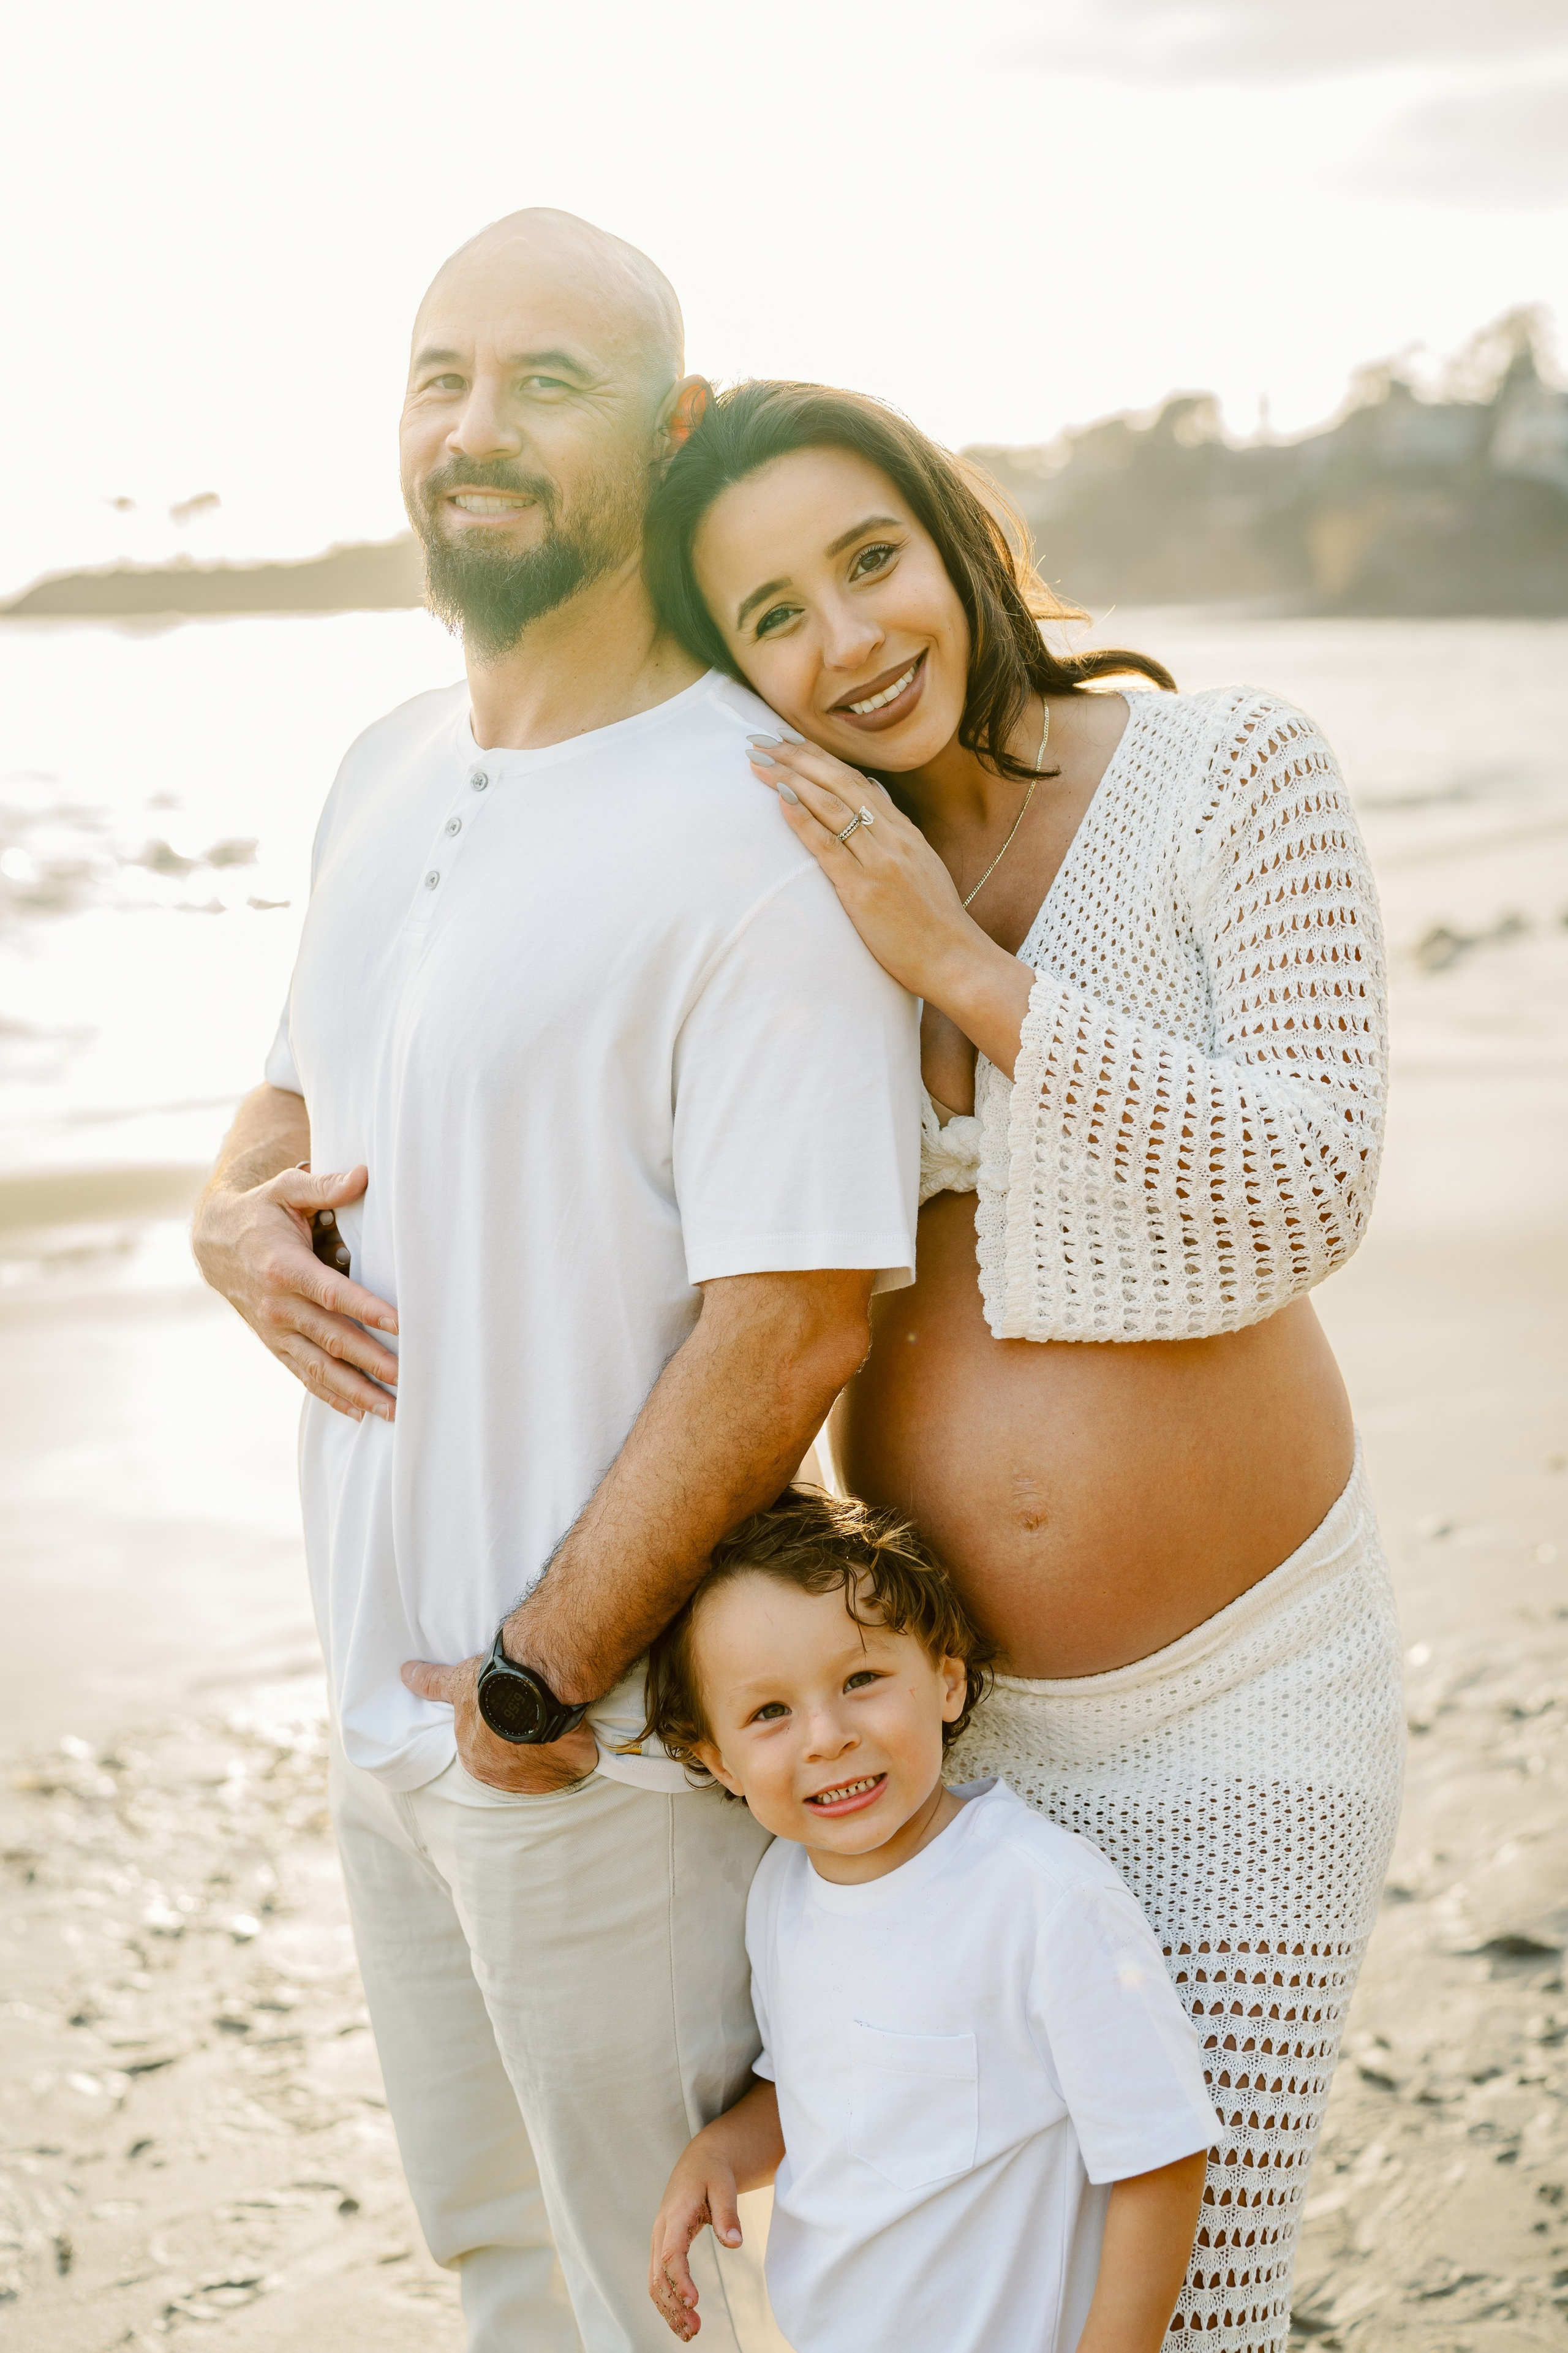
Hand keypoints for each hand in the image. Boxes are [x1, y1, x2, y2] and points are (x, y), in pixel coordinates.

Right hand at [193, 1161, 399, 1420]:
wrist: (213, 1242)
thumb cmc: (260, 1211)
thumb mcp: (286, 1190)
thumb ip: (323, 1186)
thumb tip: (362, 1175)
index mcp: (283, 1268)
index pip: (332, 1294)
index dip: (366, 1310)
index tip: (401, 1325)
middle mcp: (277, 1306)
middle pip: (331, 1339)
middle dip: (371, 1362)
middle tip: (409, 1379)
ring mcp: (274, 1330)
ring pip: (319, 1368)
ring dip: (357, 1391)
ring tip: (393, 1410)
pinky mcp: (274, 1343)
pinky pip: (304, 1375)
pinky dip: (331, 1395)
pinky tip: (359, 1412)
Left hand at [400, 1655, 599, 1792]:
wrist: (535, 1680)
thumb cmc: (491, 1683)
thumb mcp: (456, 1683)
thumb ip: (431, 1683)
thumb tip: (404, 1673)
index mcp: (475, 1761)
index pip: (486, 1752)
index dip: (499, 1732)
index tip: (510, 1714)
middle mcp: (503, 1778)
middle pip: (516, 1763)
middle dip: (524, 1746)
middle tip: (534, 1715)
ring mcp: (539, 1779)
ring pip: (546, 1766)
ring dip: (551, 1751)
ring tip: (556, 1720)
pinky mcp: (568, 1772)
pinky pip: (573, 1765)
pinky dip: (576, 1752)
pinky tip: (576, 1731)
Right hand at [648, 2140, 743, 2340]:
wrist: (699, 2161)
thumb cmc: (712, 2172)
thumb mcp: (724, 2187)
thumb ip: (728, 2214)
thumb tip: (735, 2243)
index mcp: (674, 2215)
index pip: (670, 2253)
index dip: (680, 2280)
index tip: (694, 2302)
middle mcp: (661, 2230)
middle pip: (658, 2275)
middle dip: (673, 2305)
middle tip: (695, 2330)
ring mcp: (658, 2239)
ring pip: (654, 2281)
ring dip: (668, 2309)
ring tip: (689, 2332)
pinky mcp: (663, 2246)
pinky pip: (658, 2278)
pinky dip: (667, 2301)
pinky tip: (681, 2318)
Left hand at [747, 736, 989, 1005]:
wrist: (954, 959)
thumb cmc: (934, 923)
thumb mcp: (921, 866)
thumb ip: (896, 833)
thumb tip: (872, 794)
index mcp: (904, 831)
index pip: (855, 779)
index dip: (819, 756)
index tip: (789, 740)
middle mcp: (891, 837)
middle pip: (838, 782)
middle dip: (796, 756)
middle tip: (761, 738)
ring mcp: (879, 861)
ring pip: (830, 805)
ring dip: (789, 778)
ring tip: (757, 761)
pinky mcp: (864, 889)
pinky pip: (828, 846)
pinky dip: (802, 819)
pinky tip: (779, 799)